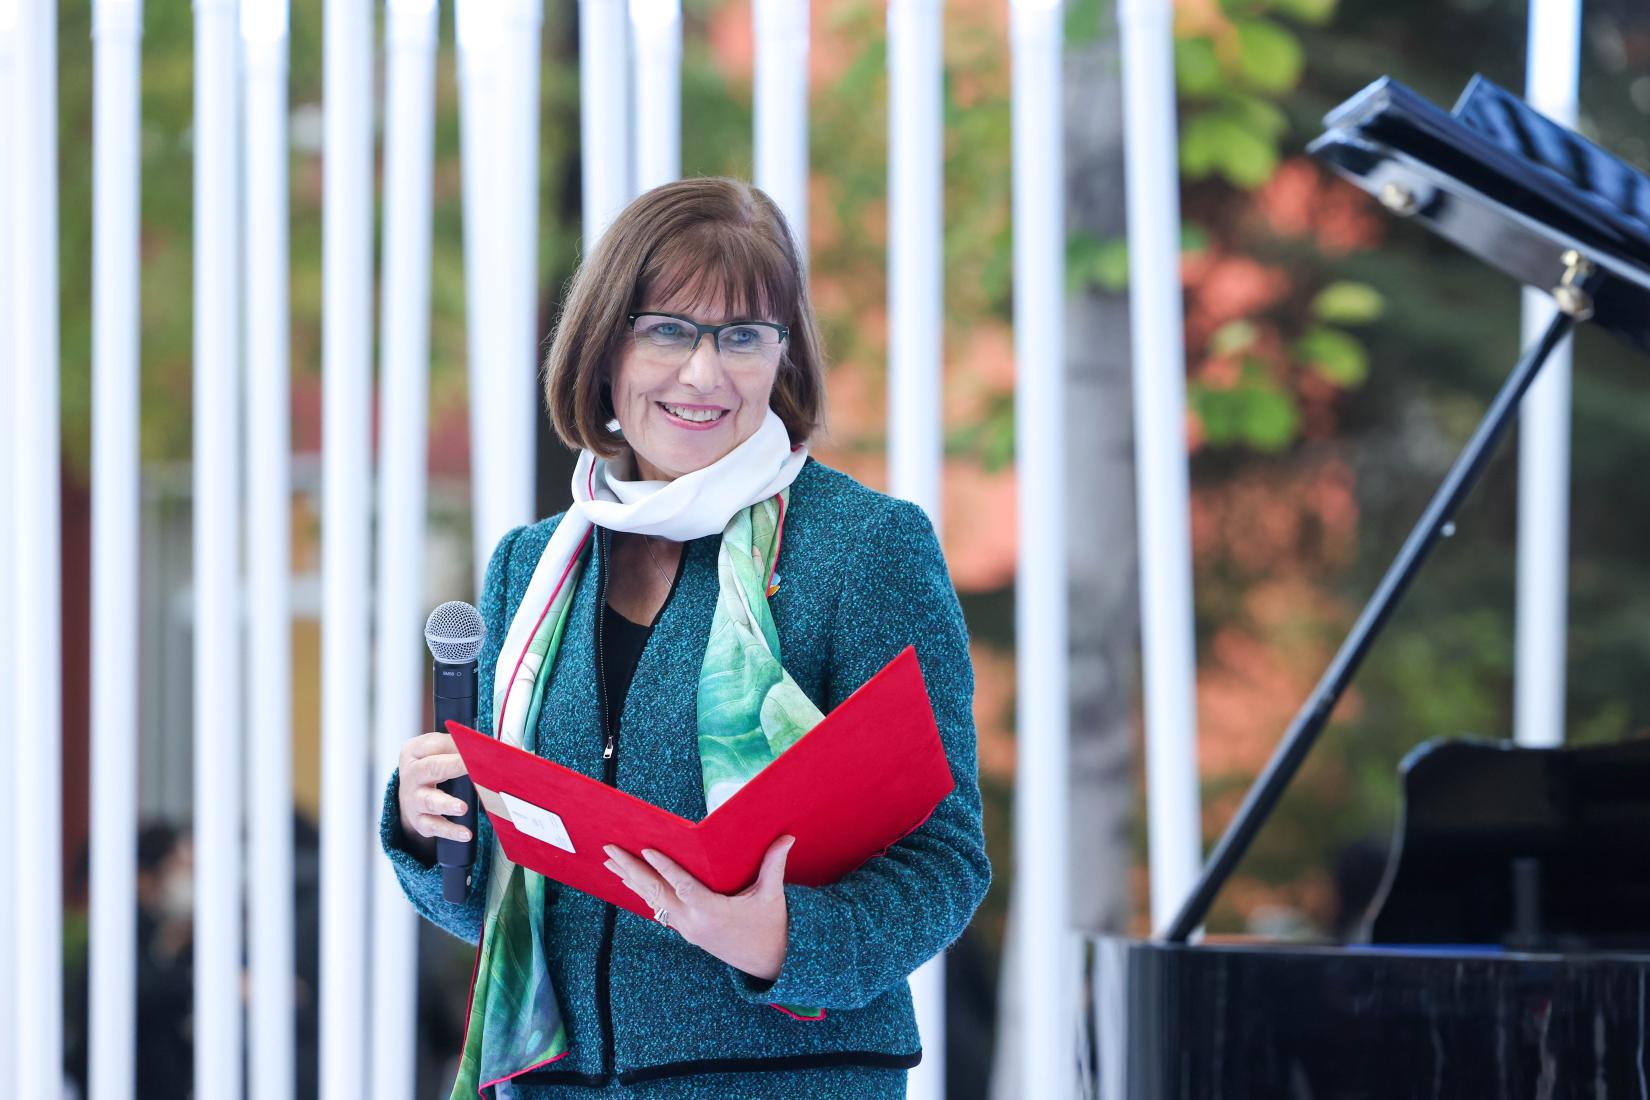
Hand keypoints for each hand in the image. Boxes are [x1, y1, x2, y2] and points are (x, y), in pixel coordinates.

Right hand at [397, 731, 471, 844]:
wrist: (408, 795)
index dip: (454, 744)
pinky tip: (465, 833)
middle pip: (431, 768)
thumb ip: (455, 745)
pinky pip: (434, 826)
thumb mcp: (436, 750)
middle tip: (470, 766)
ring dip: (447, 804)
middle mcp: (411, 775)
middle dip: (452, 766)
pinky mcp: (419, 820)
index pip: (434, 745)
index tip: (475, 746)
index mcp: (414, 752)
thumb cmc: (430, 766)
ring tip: (463, 808)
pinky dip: (450, 831)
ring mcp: (414, 799)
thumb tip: (483, 746)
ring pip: (430, 801)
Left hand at [603, 835, 795, 982]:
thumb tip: (787, 836)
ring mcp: (687, 929)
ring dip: (631, 880)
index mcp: (713, 912)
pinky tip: (631, 882)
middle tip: (610, 850)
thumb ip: (774, 864)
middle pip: (656, 893)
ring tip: (611, 862)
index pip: (683, 886)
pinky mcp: (687, 932)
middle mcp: (694, 922)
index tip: (646, 850)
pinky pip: (659, 909)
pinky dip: (643, 893)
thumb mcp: (773, 896)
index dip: (664, 868)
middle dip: (631, 870)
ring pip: (653, 902)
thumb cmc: (772, 926)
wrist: (769, 963)